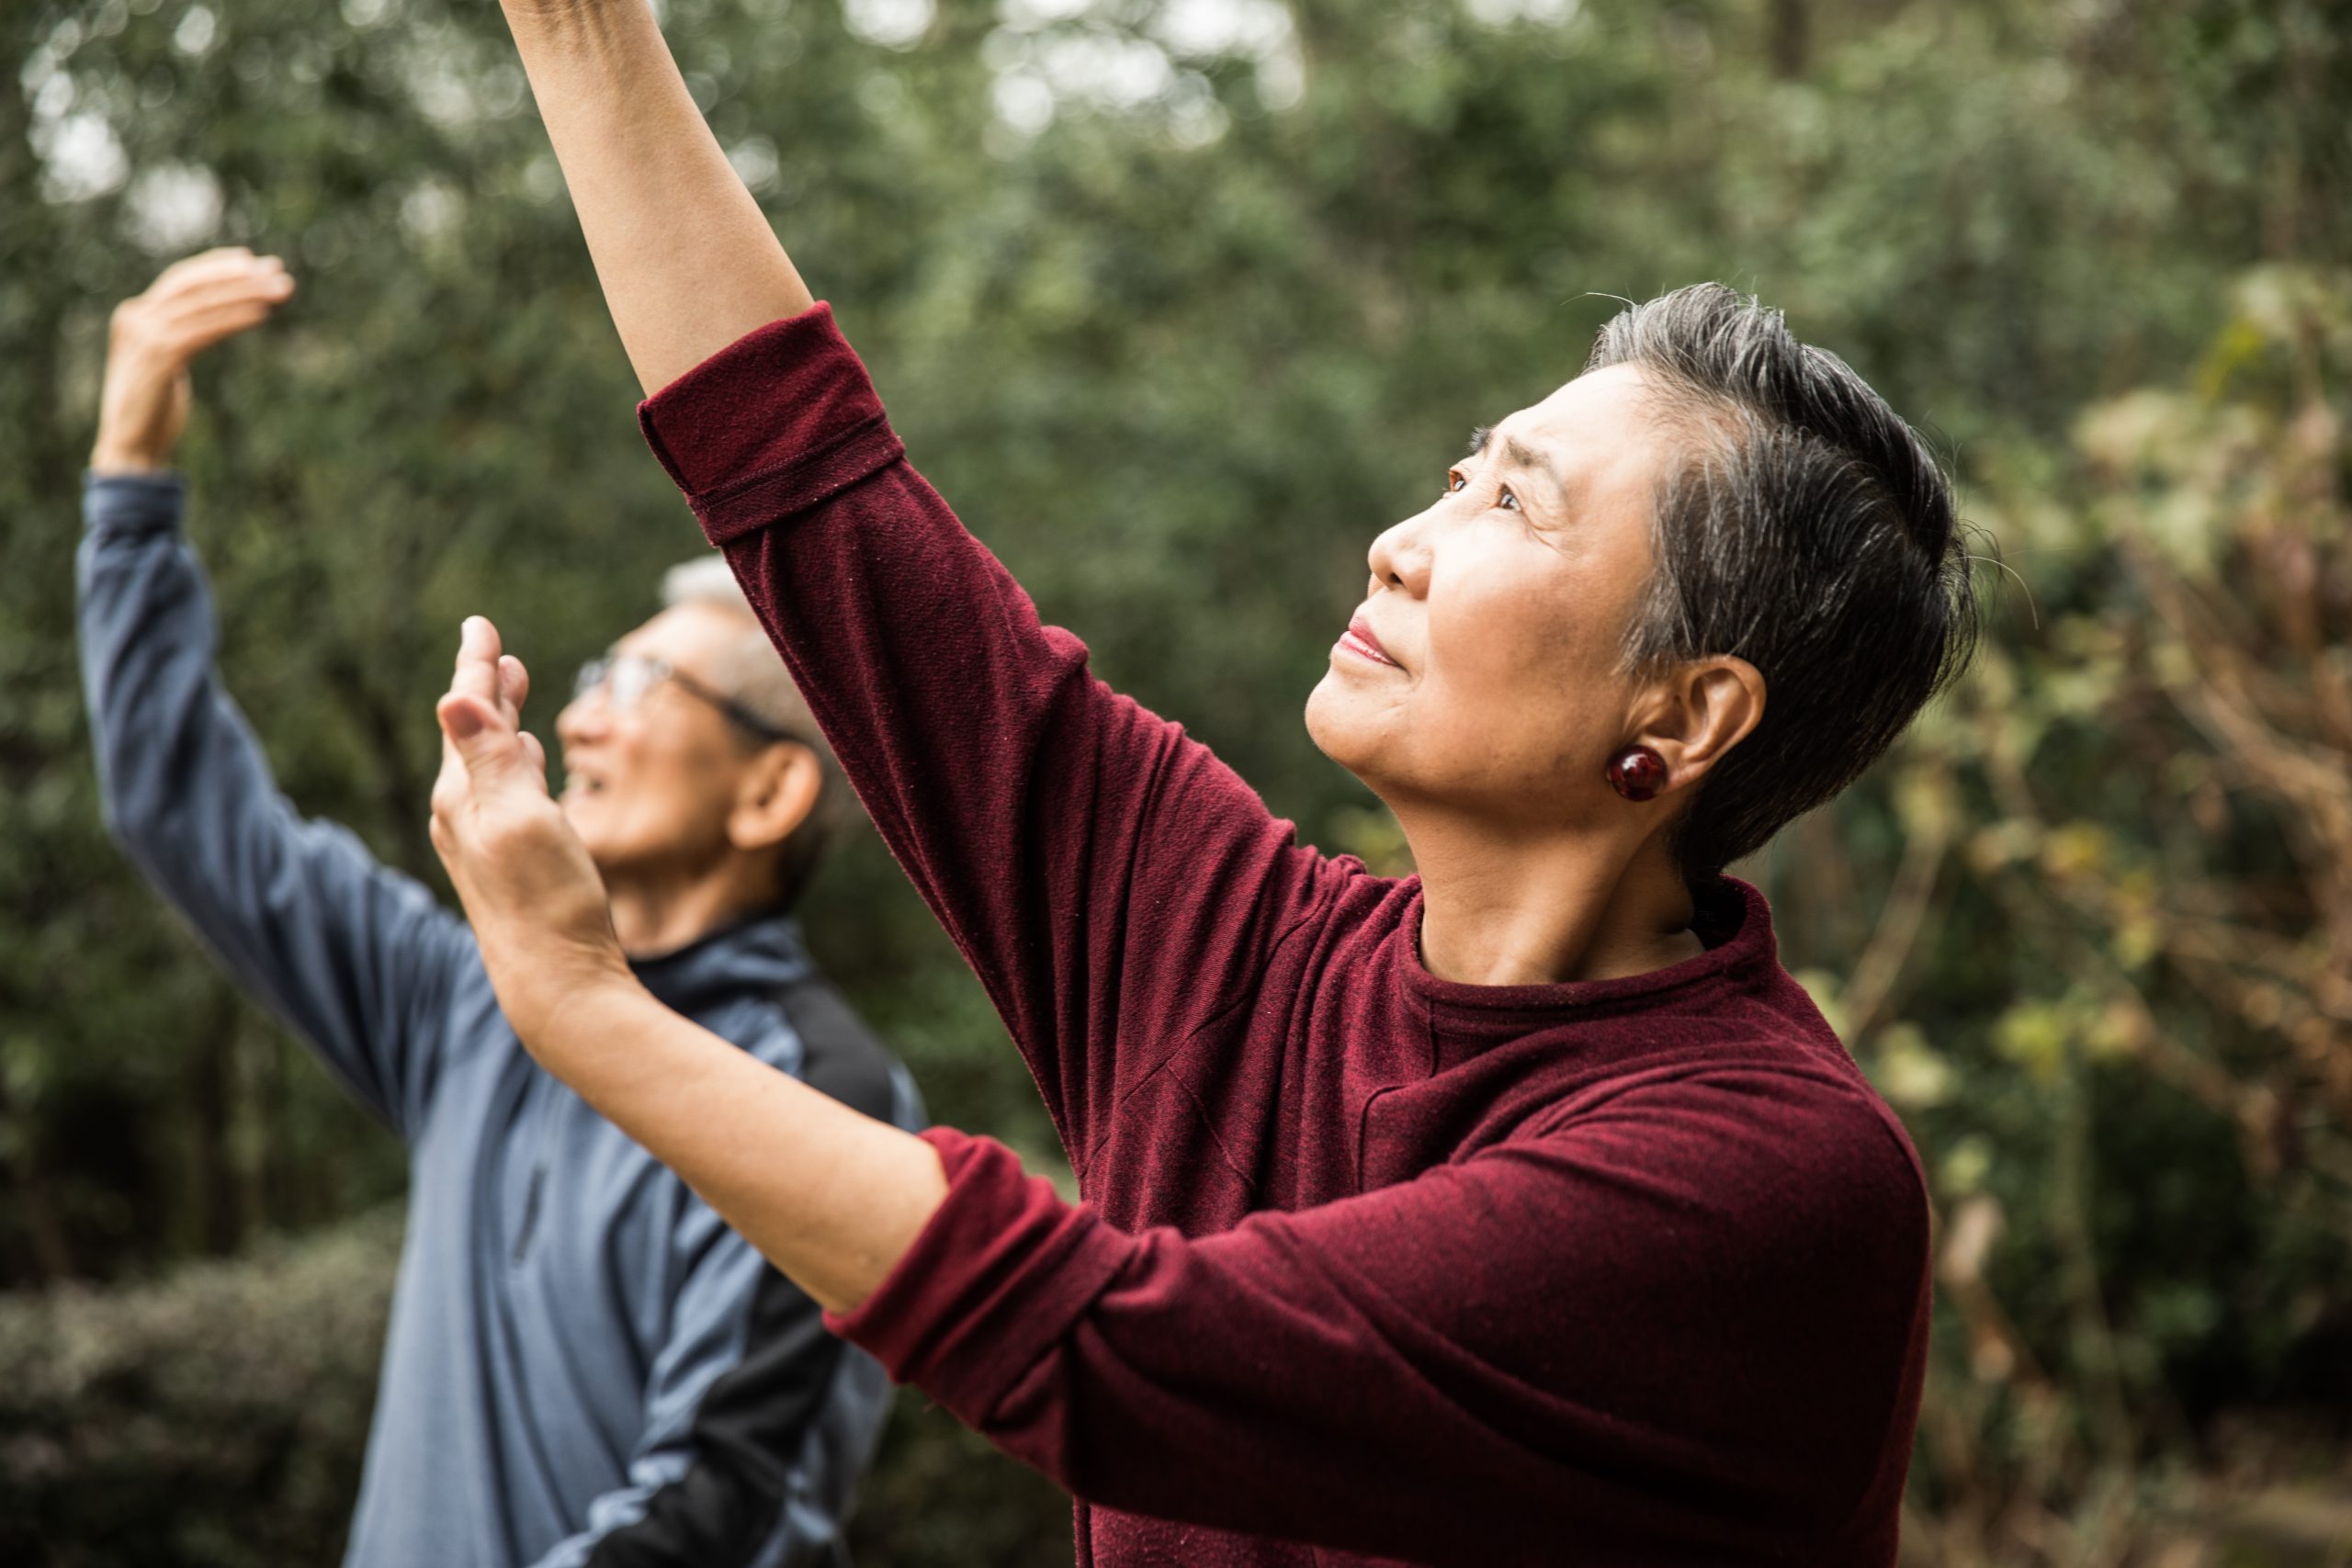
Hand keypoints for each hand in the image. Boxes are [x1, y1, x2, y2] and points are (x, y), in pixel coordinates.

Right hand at [91, 247, 295, 474]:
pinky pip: (205, 330)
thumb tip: (220, 315)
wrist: (131, 447)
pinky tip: (263, 315)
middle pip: (195, 285)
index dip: (217, 267)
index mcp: (135, 314)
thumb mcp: (167, 362)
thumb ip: (182, 335)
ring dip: (246, 294)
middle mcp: (136, 317)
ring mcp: (145, 335)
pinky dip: (235, 319)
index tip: (254, 260)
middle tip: (279, 271)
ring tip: (281, 290)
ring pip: (204, 304)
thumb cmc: (154, 409)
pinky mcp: (159, 356)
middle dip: (239, 276)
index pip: (181, 279)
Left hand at [430, 617, 634, 1042]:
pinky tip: (525, 764)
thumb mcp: (521, 820)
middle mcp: (463, 816)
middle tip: (495, 650)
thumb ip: (490, 758)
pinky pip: (503, 792)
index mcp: (462, 796)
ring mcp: (484, 843)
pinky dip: (513, 762)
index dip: (476, 666)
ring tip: (510, 692)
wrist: (557, 985)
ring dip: (498, 722)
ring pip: (487, 762)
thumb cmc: (547, 902)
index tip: (480, 623)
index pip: (466, 713)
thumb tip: (452, 699)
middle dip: (484, 689)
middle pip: (470, 734)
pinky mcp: (509, 865)